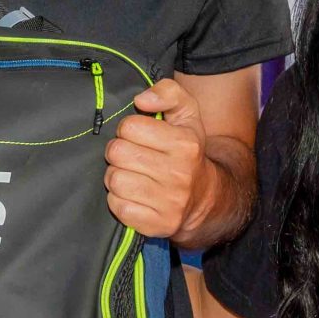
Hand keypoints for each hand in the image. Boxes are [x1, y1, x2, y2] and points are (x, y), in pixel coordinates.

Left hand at [104, 78, 210, 239]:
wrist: (204, 197)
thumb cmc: (186, 150)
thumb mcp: (186, 114)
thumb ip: (167, 93)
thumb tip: (141, 100)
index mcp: (185, 143)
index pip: (130, 126)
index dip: (129, 128)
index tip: (139, 136)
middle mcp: (179, 174)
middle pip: (117, 152)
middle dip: (119, 151)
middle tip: (132, 156)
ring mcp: (169, 203)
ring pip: (114, 180)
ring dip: (117, 176)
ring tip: (132, 174)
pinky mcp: (156, 225)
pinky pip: (117, 206)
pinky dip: (119, 200)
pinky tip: (133, 195)